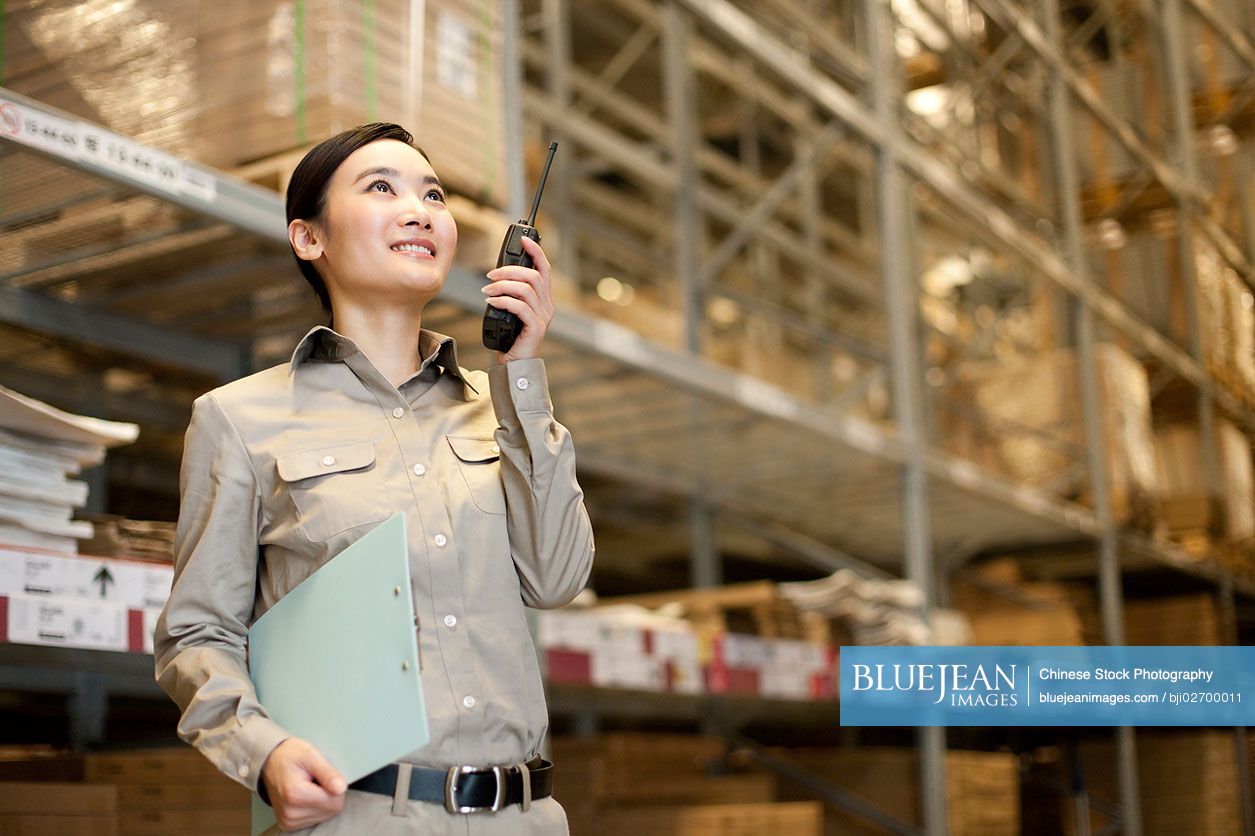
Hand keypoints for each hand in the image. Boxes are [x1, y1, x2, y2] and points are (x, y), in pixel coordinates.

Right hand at [260, 737, 346, 830]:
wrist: (269, 762)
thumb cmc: (289, 755)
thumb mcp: (310, 754)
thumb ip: (327, 772)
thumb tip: (341, 788)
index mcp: (296, 794)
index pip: (336, 801)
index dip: (337, 786)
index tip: (326, 775)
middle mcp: (291, 812)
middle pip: (331, 810)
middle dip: (330, 794)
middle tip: (317, 779)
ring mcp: (289, 821)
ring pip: (325, 815)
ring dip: (323, 801)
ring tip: (310, 785)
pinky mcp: (289, 824)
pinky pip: (315, 819)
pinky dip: (316, 807)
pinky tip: (306, 795)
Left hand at [482, 236, 554, 363]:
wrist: (514, 365)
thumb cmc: (510, 338)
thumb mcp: (511, 311)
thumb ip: (511, 294)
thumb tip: (496, 275)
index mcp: (543, 300)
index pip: (545, 269)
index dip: (536, 252)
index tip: (523, 240)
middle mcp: (547, 306)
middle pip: (533, 276)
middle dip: (510, 270)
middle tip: (490, 274)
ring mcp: (543, 317)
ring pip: (526, 289)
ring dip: (503, 285)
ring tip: (487, 289)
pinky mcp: (536, 327)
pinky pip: (520, 306)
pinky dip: (503, 300)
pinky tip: (491, 301)